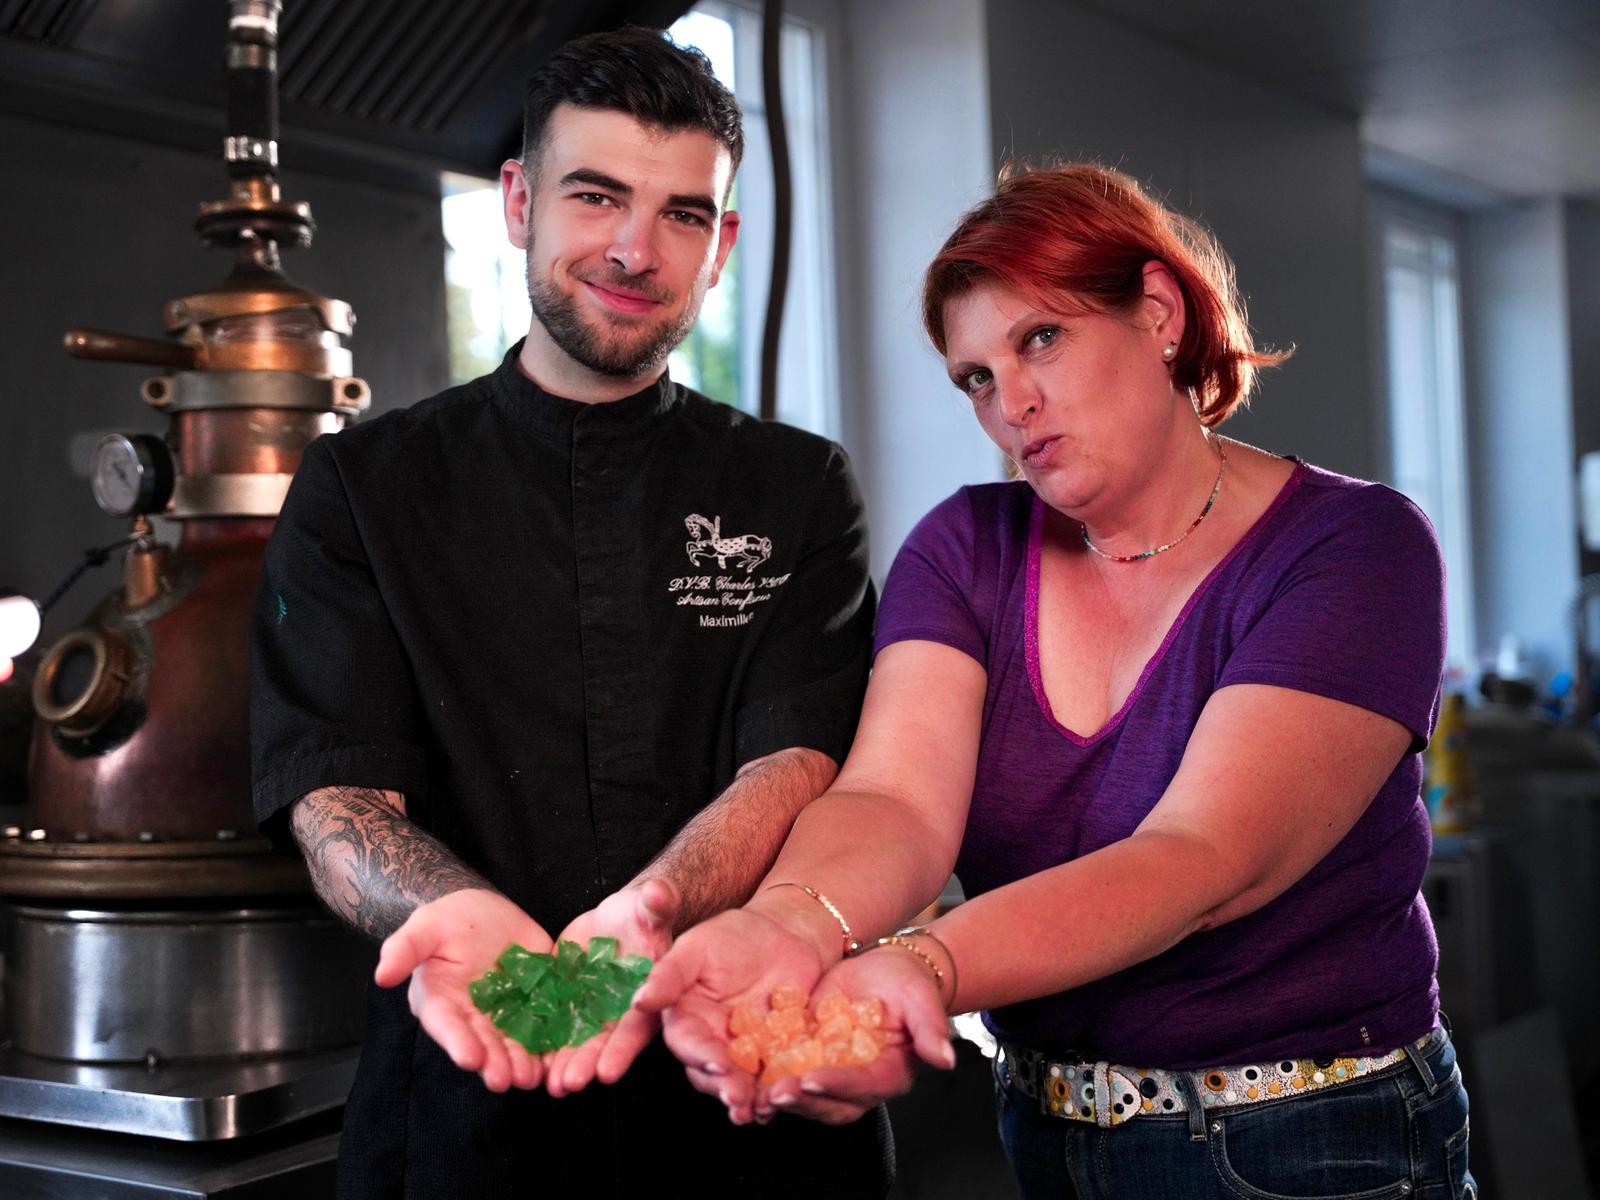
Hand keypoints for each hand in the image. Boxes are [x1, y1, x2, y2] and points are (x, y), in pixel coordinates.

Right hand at [374, 887, 551, 1092]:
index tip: (469, 1059)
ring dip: (522, 1061)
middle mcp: (471, 1016)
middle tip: (506, 1080)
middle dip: (494, 1062)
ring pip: (513, 1042)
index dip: (457, 1042)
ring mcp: (504, 1012)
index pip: (447, 1025)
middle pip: (482, 1042)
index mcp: (441, 1002)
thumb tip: (381, 975)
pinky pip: (543, 1024)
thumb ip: (405, 949)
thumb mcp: (425, 927)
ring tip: (532, 1076)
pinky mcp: (533, 1002)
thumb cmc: (448, 920)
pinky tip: (560, 1056)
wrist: (483, 910)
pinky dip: (551, 1042)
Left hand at [543, 877, 679, 1096]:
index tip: (607, 1072)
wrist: (619, 919)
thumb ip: (658, 905)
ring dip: (563, 1064)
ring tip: (547, 1084)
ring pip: (576, 1041)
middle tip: (568, 1083)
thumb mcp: (651, 909)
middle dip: (585, 1063)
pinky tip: (524, 1061)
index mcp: (649, 995)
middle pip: (603, 1042)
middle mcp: (620, 1012)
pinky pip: (553, 1024)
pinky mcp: (567, 1001)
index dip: (623, 1048)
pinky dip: (541, 1042)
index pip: (637, 1025)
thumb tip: (658, 892)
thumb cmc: (643, 914)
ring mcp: (592, 1010)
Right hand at [633, 906, 829, 1123]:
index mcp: (685, 1016)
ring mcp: (740, 1052)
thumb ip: (670, 974)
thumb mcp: (698, 947)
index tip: (715, 1064)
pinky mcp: (770, 1057)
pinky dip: (773, 1093)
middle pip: (708, 1071)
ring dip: (744, 1098)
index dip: (696, 1054)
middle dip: (721, 1085)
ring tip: (756, 1107)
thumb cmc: (734, 936)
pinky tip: (781, 1099)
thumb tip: (640, 1001)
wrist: (786, 934)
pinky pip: (768, 1081)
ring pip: (735, 1083)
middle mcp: (708, 1039)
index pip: (683, 1041)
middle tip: (735, 1095)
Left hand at [760, 944, 955, 1124]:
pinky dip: (765, 1078)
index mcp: (888, 1073)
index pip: (863, 1085)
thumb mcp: (919, 998)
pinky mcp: (807, 1059)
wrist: (883, 971)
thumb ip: (931, 1029)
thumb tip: (945, 1060)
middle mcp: (857, 1081)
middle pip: (830, 1101)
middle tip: (776, 1092)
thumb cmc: (906, 984)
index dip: (838, 1084)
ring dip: (780, 1096)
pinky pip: (785, 1074)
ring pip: (805, 1096)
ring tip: (756, 1092)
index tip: (813, 1079)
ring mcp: (830, 1073)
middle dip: (802, 1099)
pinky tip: (744, 1073)